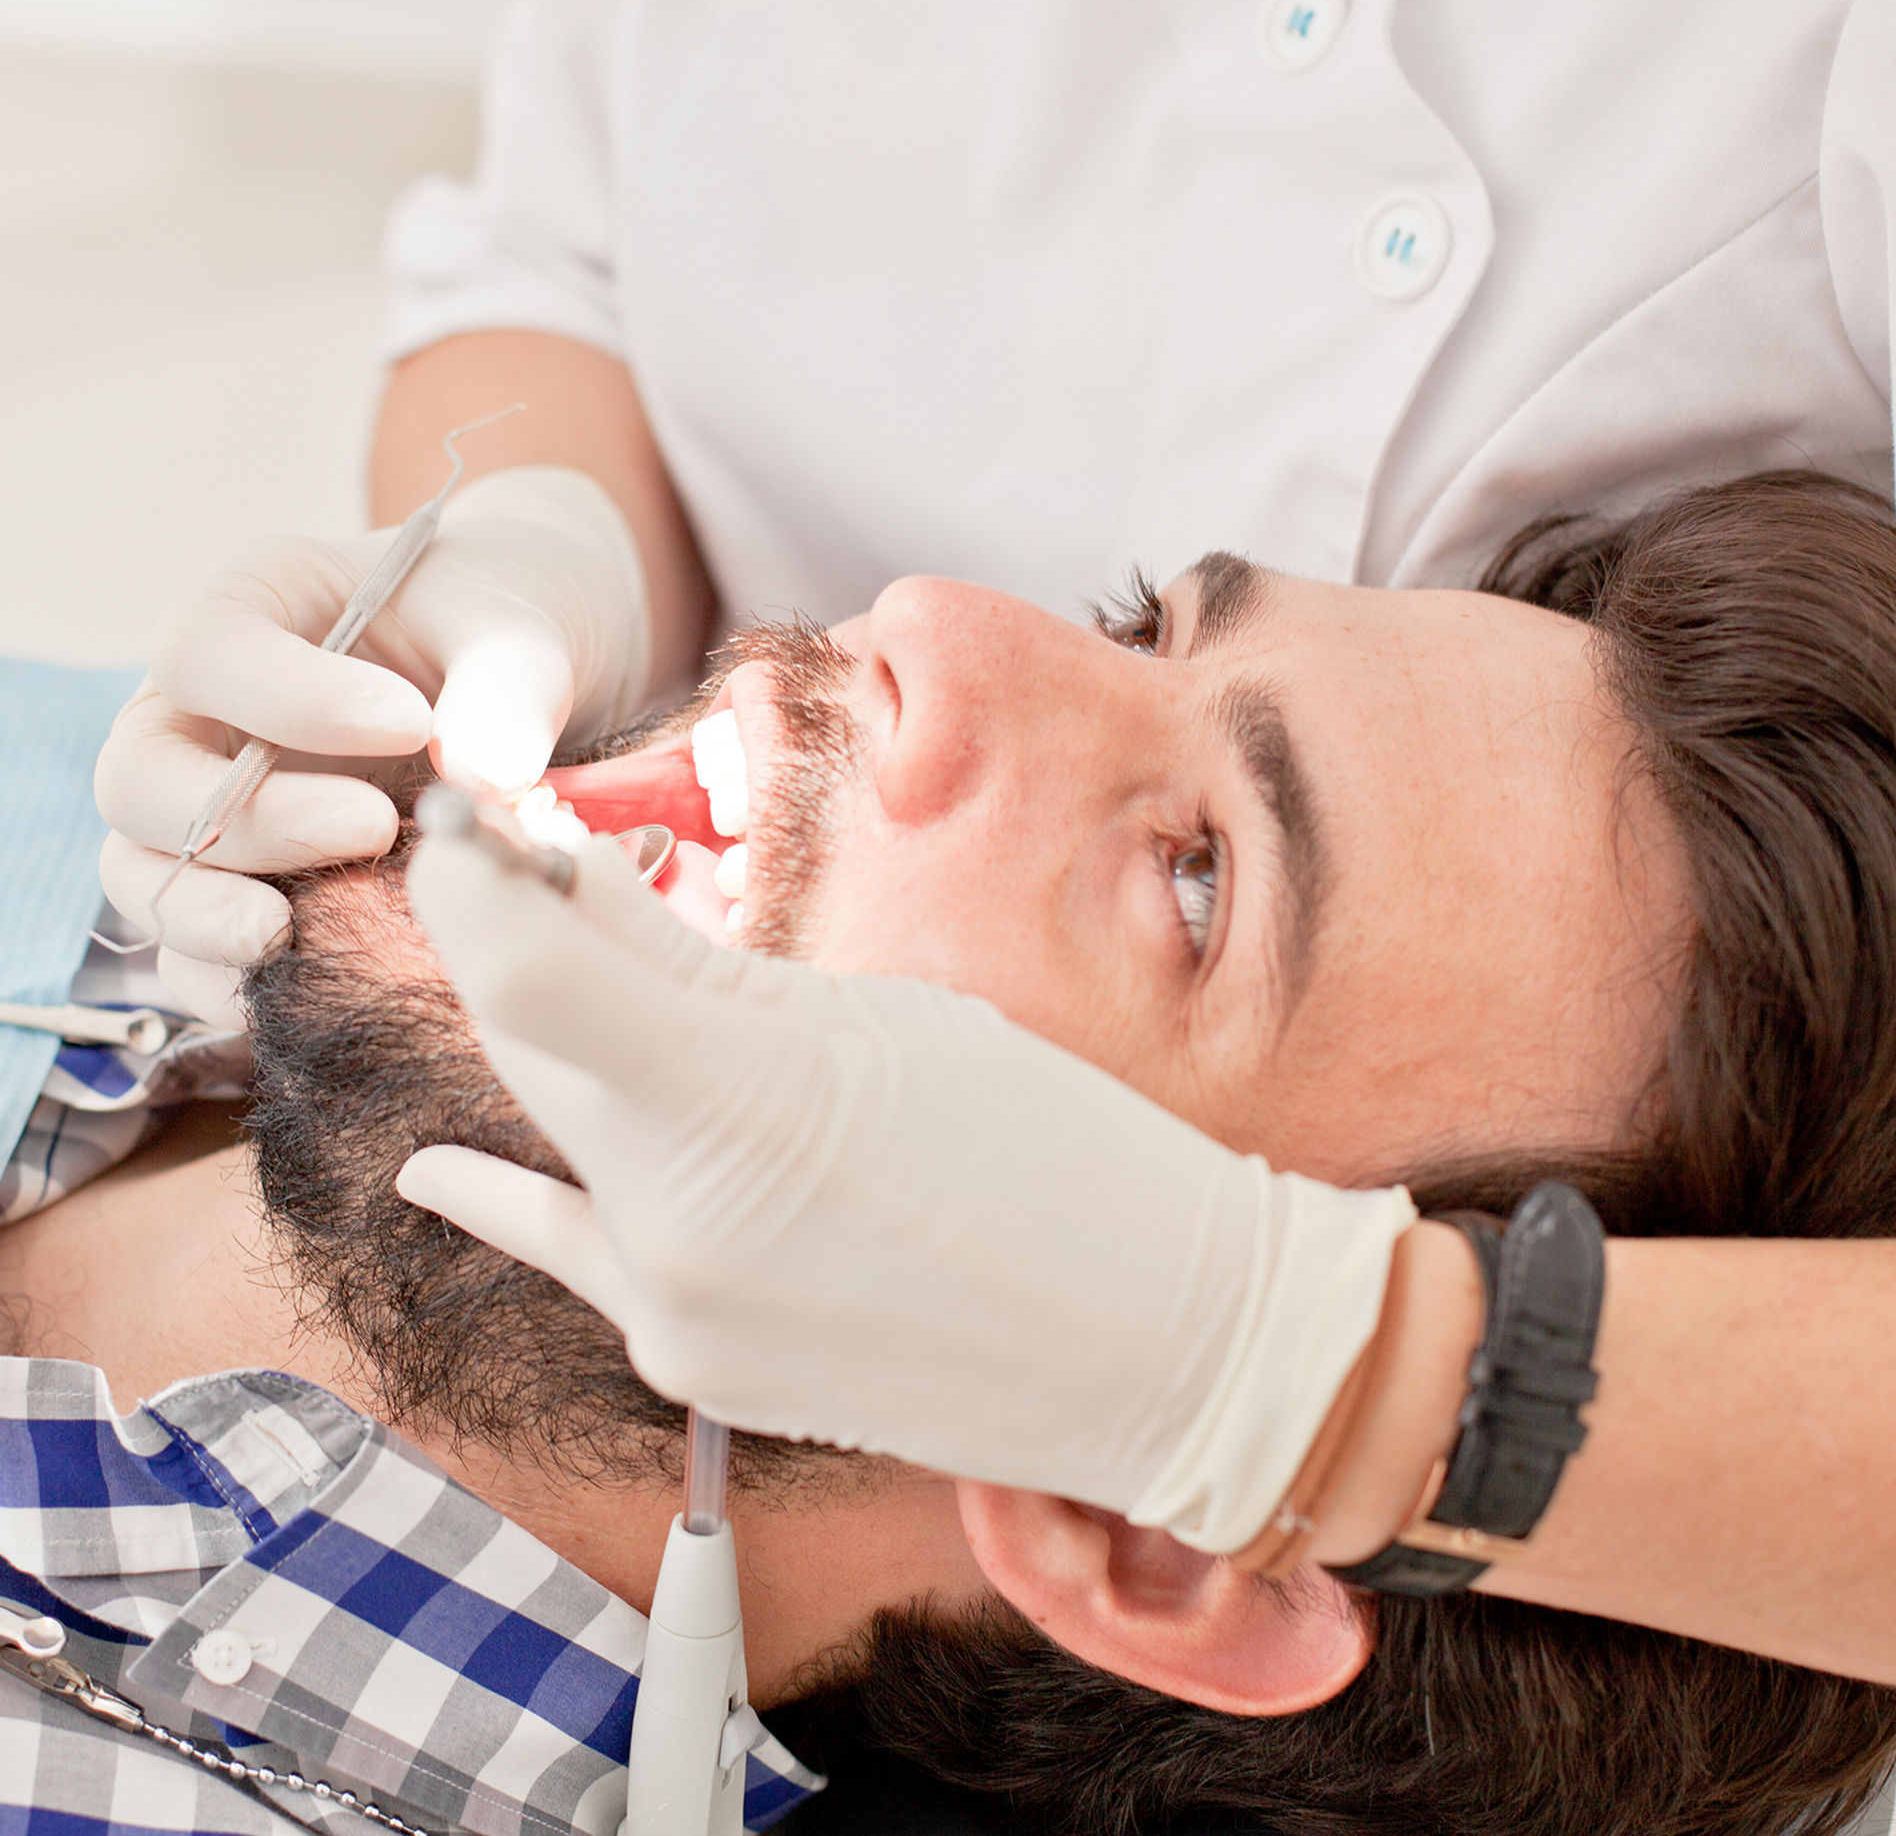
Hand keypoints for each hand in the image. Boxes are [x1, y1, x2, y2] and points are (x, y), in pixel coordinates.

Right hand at [95, 467, 649, 1021]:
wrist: (535, 690)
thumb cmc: (507, 631)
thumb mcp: (521, 633)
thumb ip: (507, 687)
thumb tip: (487, 776)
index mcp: (250, 607)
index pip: (203, 650)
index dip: (287, 696)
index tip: (410, 723)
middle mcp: (203, 712)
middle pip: (143, 780)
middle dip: (247, 823)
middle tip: (372, 828)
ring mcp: (212, 809)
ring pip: (148, 879)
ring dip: (213, 920)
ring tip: (302, 932)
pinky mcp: (245, 891)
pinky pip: (197, 956)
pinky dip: (239, 982)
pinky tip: (322, 981)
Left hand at [398, 832, 1414, 1551]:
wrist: (1159, 1348)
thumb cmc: (1061, 1151)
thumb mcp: (884, 1019)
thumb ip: (707, 961)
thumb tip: (577, 876)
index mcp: (743, 1102)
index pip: (522, 969)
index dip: (469, 877)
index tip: (463, 814)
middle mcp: (673, 1224)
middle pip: (525, 1041)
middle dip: (506, 936)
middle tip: (512, 862)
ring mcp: (672, 1315)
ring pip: (558, 1141)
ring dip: (551, 1044)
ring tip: (565, 958)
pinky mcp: (687, 1370)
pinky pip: (585, 1251)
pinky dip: (534, 1190)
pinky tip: (446, 1173)